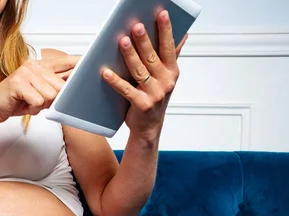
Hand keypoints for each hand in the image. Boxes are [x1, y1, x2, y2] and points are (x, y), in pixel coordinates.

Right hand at [0, 55, 79, 129]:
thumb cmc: (16, 101)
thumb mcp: (38, 94)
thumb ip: (54, 89)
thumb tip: (73, 89)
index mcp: (39, 65)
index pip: (64, 62)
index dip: (78, 63)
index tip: (90, 62)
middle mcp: (33, 65)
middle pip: (59, 86)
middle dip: (51, 100)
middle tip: (36, 101)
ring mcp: (25, 72)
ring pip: (50, 95)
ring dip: (40, 105)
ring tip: (28, 103)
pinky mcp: (18, 83)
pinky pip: (38, 101)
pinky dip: (32, 108)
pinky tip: (23, 105)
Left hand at [102, 10, 187, 141]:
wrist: (149, 127)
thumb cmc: (155, 98)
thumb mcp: (166, 77)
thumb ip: (173, 56)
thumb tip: (183, 35)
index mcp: (172, 72)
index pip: (169, 47)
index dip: (166, 30)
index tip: (161, 14)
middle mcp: (166, 82)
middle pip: (152, 57)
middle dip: (144, 40)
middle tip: (136, 26)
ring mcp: (154, 94)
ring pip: (140, 71)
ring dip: (130, 56)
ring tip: (122, 42)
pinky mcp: (141, 105)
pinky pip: (126, 90)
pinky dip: (115, 81)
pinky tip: (106, 72)